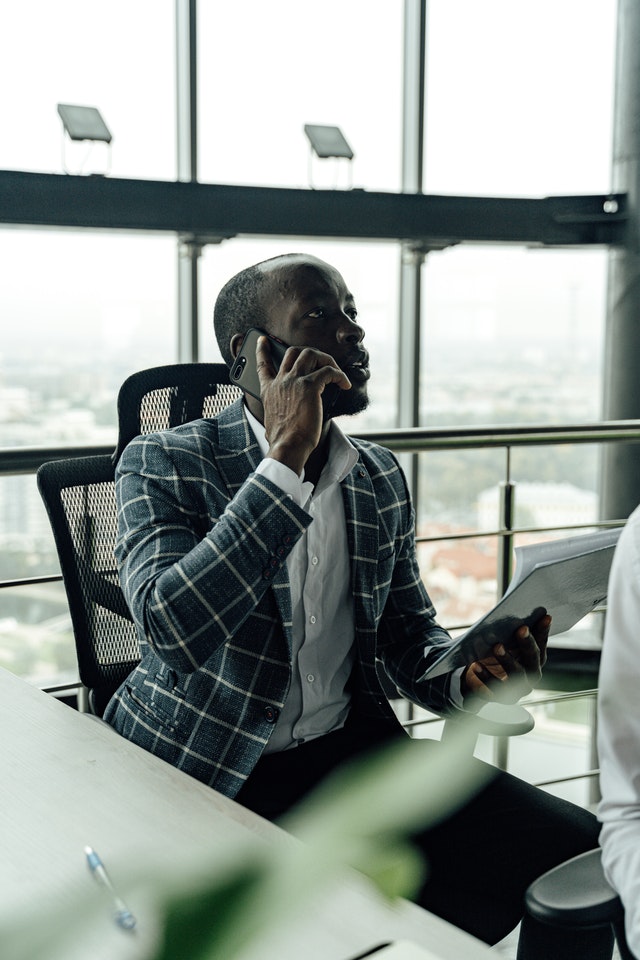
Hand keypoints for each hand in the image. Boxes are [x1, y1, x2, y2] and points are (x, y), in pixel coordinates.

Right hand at [256, 337, 350, 473]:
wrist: (287, 446)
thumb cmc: (282, 440)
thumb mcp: (271, 422)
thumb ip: (276, 414)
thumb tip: (279, 424)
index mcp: (269, 390)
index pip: (262, 364)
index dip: (262, 349)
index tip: (263, 340)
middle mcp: (280, 381)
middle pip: (293, 352)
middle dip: (310, 353)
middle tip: (322, 362)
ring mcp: (294, 381)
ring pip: (311, 354)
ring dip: (326, 359)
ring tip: (335, 372)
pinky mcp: (309, 386)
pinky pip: (328, 371)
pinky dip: (339, 375)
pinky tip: (344, 384)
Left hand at [462, 613, 550, 702]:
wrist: (476, 678)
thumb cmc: (493, 655)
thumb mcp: (505, 642)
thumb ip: (513, 632)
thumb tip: (518, 613)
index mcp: (535, 661)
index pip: (542, 645)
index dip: (544, 632)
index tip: (545, 616)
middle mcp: (530, 676)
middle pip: (533, 660)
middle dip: (527, 644)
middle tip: (521, 628)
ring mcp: (517, 689)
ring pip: (516, 675)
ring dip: (507, 660)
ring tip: (497, 646)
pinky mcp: (500, 697)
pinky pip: (493, 687)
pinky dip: (484, 675)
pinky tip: (476, 665)